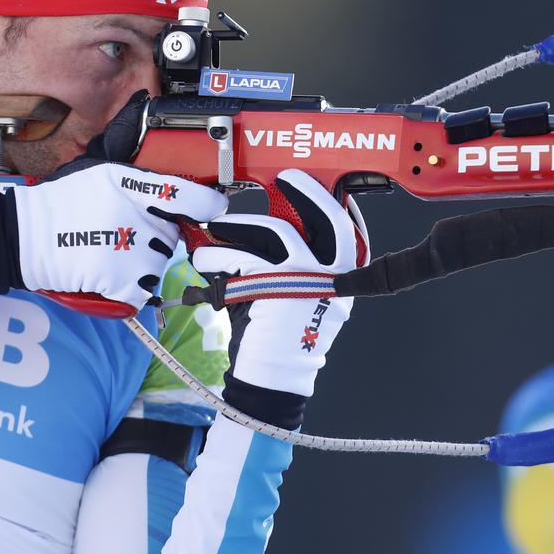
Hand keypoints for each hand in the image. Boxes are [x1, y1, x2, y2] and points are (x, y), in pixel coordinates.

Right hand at [0, 90, 226, 310]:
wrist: (24, 236)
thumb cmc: (59, 201)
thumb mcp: (95, 165)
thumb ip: (125, 145)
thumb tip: (143, 102)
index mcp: (131, 183)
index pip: (185, 192)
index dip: (207, 203)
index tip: (216, 207)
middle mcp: (136, 214)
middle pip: (171, 233)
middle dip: (154, 236)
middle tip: (122, 233)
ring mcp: (130, 247)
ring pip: (158, 263)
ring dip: (141, 264)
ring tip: (109, 252)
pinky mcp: (120, 278)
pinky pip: (142, 290)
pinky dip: (128, 289)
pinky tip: (106, 274)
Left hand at [191, 169, 369, 427]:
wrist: (272, 374)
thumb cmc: (279, 329)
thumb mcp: (297, 289)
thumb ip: (293, 257)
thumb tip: (273, 218)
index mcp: (344, 276)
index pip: (347, 228)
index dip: (331, 200)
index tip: (314, 181)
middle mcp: (334, 276)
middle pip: (328, 218)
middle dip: (305, 191)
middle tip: (283, 179)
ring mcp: (306, 280)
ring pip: (274, 231)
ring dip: (238, 226)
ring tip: (216, 229)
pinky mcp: (275, 287)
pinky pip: (242, 256)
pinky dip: (218, 255)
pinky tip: (205, 259)